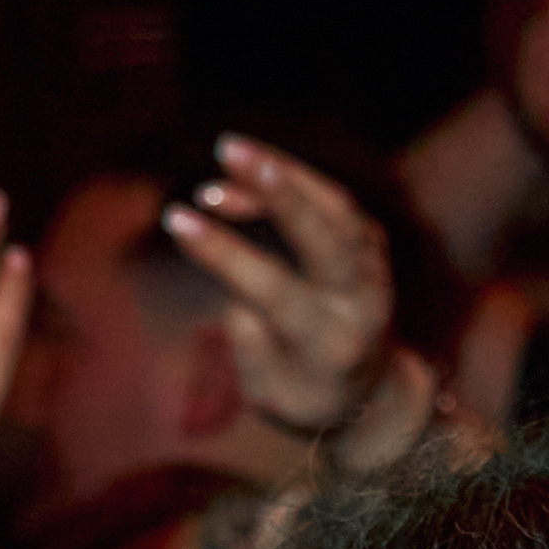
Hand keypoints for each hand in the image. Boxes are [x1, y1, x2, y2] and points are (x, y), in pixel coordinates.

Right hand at [165, 141, 395, 436]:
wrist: (371, 392)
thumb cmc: (306, 395)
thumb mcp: (273, 399)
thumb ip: (254, 357)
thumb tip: (239, 307)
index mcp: (334, 345)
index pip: (276, 290)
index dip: (223, 254)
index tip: (174, 221)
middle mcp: (362, 301)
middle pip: (327, 235)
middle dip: (278, 189)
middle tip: (229, 148)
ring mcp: (373, 268)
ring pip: (334, 205)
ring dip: (282, 172)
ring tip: (227, 152)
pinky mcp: (369, 243)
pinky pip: (329, 201)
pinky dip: (287, 182)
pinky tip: (235, 180)